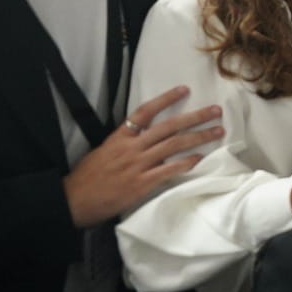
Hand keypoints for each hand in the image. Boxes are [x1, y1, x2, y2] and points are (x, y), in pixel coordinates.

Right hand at [63, 86, 222, 227]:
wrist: (73, 201)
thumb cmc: (86, 178)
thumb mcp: (102, 152)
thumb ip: (124, 143)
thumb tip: (143, 137)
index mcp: (120, 138)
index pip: (145, 112)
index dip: (165, 99)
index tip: (185, 89)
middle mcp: (131, 147)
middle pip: (168, 127)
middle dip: (194, 117)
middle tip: (216, 110)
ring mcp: (137, 165)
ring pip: (174, 145)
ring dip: (199, 137)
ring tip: (218, 130)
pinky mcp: (141, 183)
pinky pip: (169, 169)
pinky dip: (186, 163)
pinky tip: (200, 158)